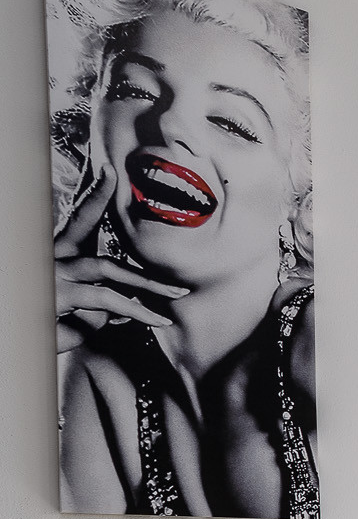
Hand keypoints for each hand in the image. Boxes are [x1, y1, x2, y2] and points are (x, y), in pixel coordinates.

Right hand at [53, 176, 185, 332]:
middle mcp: (50, 260)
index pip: (76, 222)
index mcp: (55, 258)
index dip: (93, 196)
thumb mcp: (76, 315)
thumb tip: (127, 306)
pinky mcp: (55, 296)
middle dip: (99, 197)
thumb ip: (99, 303)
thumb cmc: (45, 331)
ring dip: (146, 281)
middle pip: (81, 223)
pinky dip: (136, 309)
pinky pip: (106, 299)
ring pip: (106, 266)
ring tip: (177, 293)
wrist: (18, 347)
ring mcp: (51, 275)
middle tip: (114, 174)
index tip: (108, 170)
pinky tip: (158, 319)